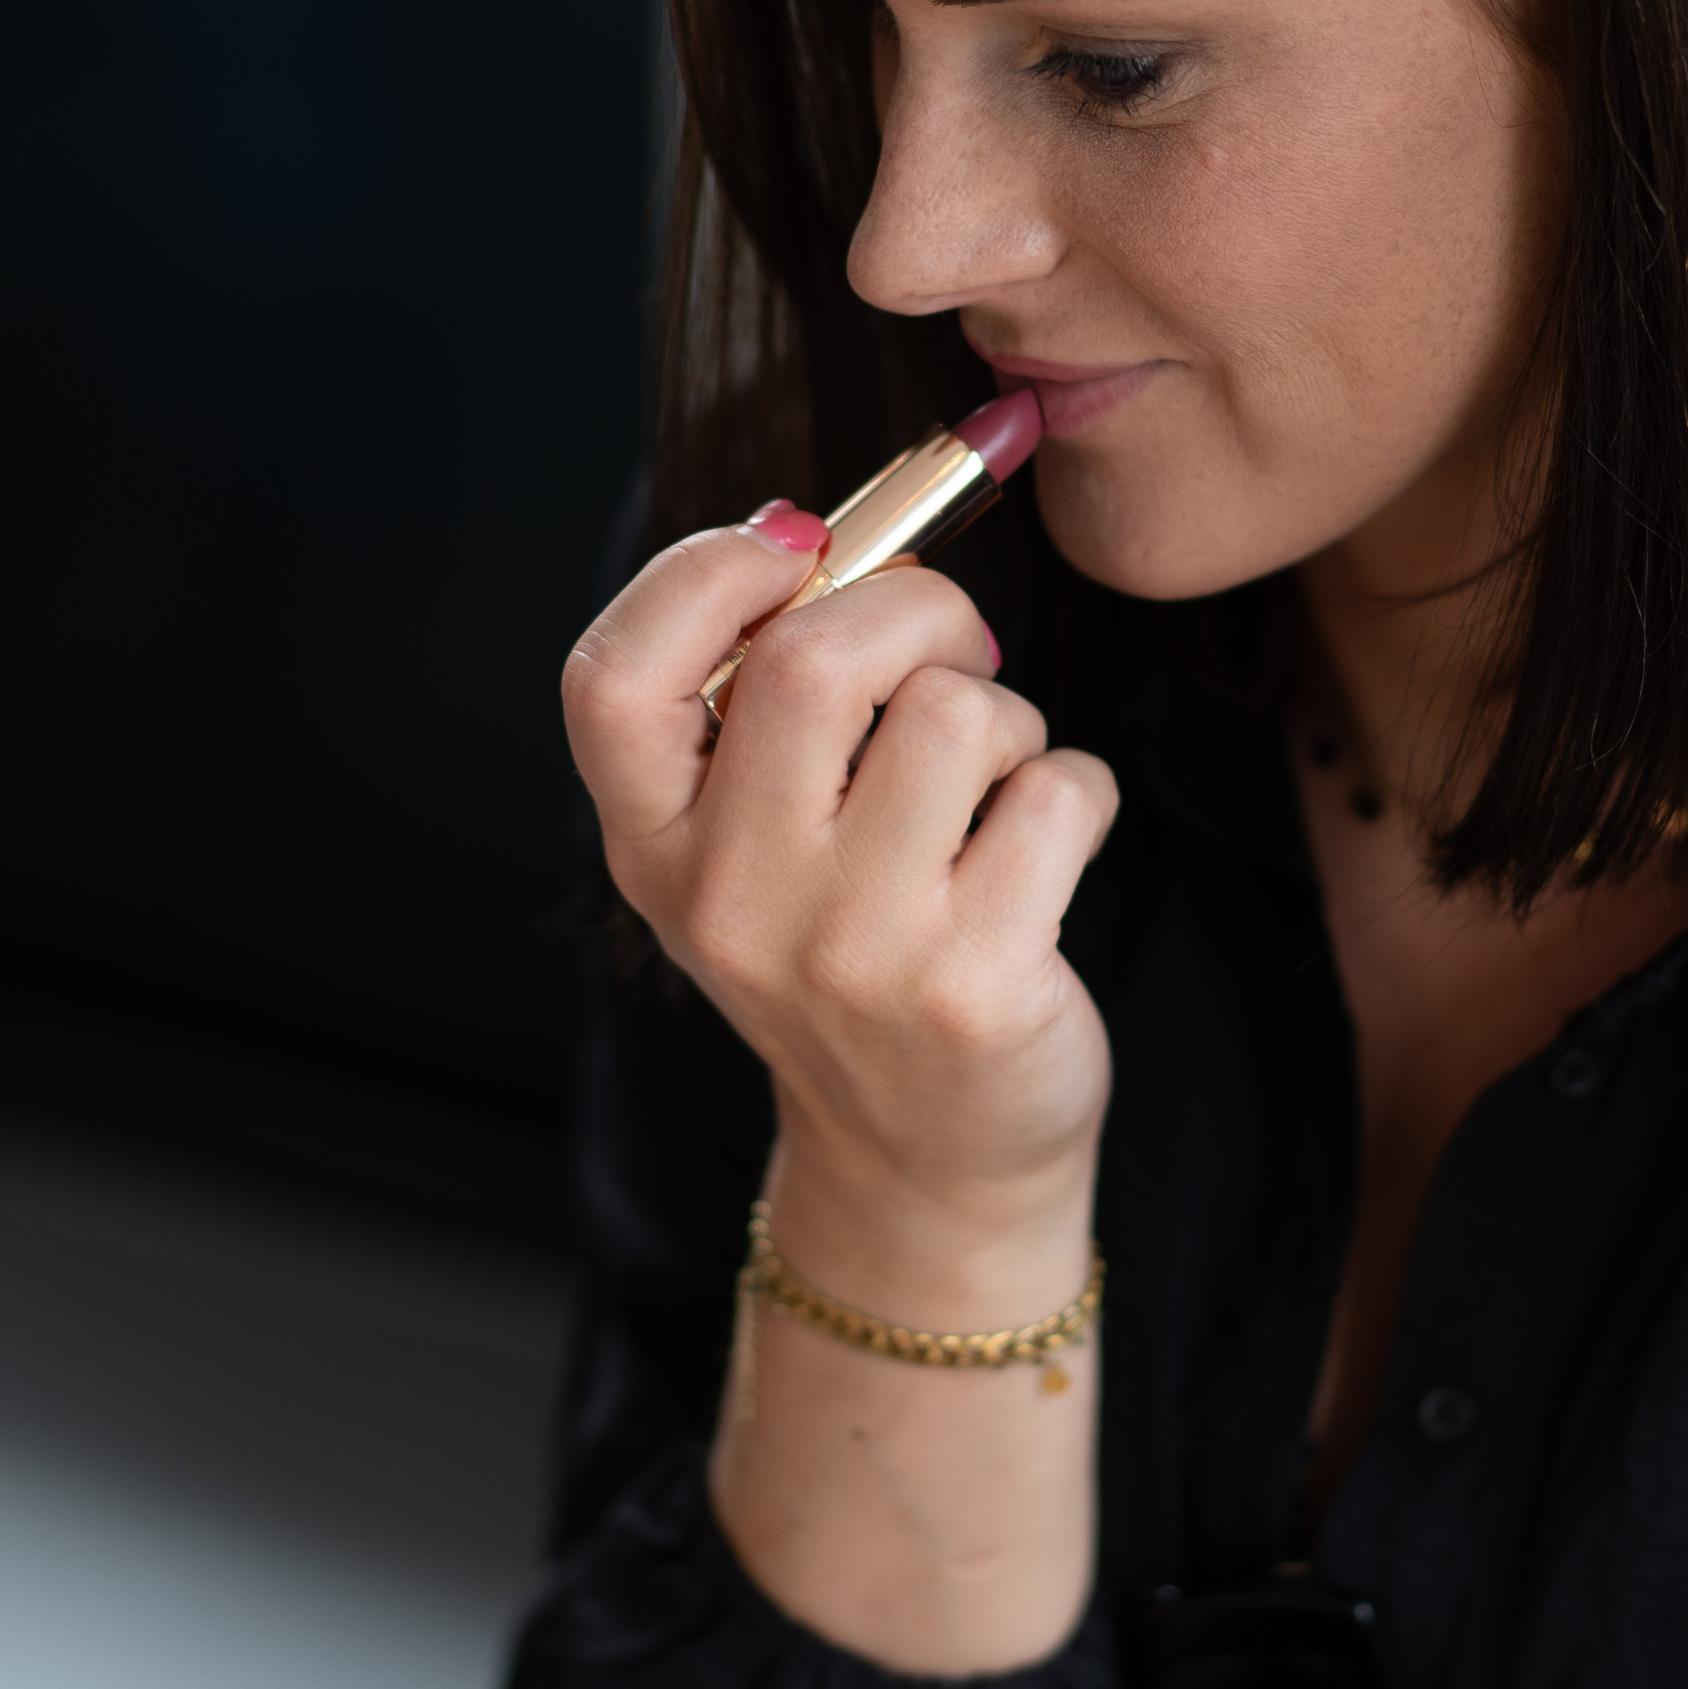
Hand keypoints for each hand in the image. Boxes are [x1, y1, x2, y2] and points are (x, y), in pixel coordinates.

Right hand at [562, 502, 1119, 1308]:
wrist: (924, 1158)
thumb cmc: (851, 946)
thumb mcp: (757, 842)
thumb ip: (759, 700)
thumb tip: (820, 531)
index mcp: (655, 847)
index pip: (611, 680)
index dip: (699, 577)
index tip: (791, 550)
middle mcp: (732, 900)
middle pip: (810, 661)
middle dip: (916, 611)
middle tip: (949, 651)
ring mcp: (851, 951)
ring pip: (955, 714)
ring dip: (1005, 716)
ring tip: (993, 779)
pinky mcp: (972, 987)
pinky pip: (1058, 791)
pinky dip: (1076, 789)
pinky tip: (1045, 847)